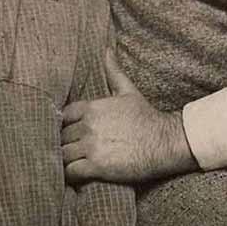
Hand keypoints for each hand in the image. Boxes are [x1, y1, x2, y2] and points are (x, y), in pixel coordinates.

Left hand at [61, 48, 196, 182]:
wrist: (166, 141)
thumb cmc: (146, 117)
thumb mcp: (127, 90)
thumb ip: (113, 71)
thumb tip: (107, 49)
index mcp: (90, 107)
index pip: (62, 115)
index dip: (61, 124)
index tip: (65, 132)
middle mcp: (87, 125)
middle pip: (60, 135)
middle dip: (60, 143)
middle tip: (62, 150)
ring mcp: (91, 146)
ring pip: (61, 153)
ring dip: (61, 160)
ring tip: (64, 165)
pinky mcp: (97, 166)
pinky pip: (71, 171)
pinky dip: (67, 175)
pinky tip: (72, 176)